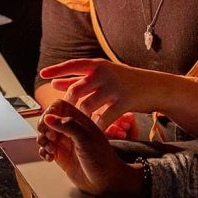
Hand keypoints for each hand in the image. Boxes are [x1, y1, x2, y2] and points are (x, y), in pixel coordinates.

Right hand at [36, 100, 142, 197]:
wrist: (105, 181)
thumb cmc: (102, 159)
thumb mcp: (86, 138)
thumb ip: (67, 126)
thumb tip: (48, 117)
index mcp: (79, 120)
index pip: (59, 106)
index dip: (50, 111)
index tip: (48, 121)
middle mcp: (71, 130)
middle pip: (48, 120)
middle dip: (44, 128)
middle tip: (50, 137)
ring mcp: (65, 142)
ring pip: (45, 135)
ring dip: (43, 141)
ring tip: (51, 149)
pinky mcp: (61, 155)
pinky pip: (45, 149)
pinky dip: (44, 152)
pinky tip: (50, 158)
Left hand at [40, 59, 179, 130]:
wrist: (155, 88)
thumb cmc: (125, 82)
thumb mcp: (103, 76)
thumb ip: (78, 79)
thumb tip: (53, 81)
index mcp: (98, 65)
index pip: (73, 65)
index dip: (57, 69)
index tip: (42, 75)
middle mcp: (105, 73)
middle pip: (76, 90)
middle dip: (68, 105)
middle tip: (64, 116)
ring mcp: (114, 87)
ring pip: (87, 106)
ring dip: (81, 118)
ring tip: (79, 125)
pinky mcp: (123, 102)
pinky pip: (104, 118)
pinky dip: (97, 126)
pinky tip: (94, 132)